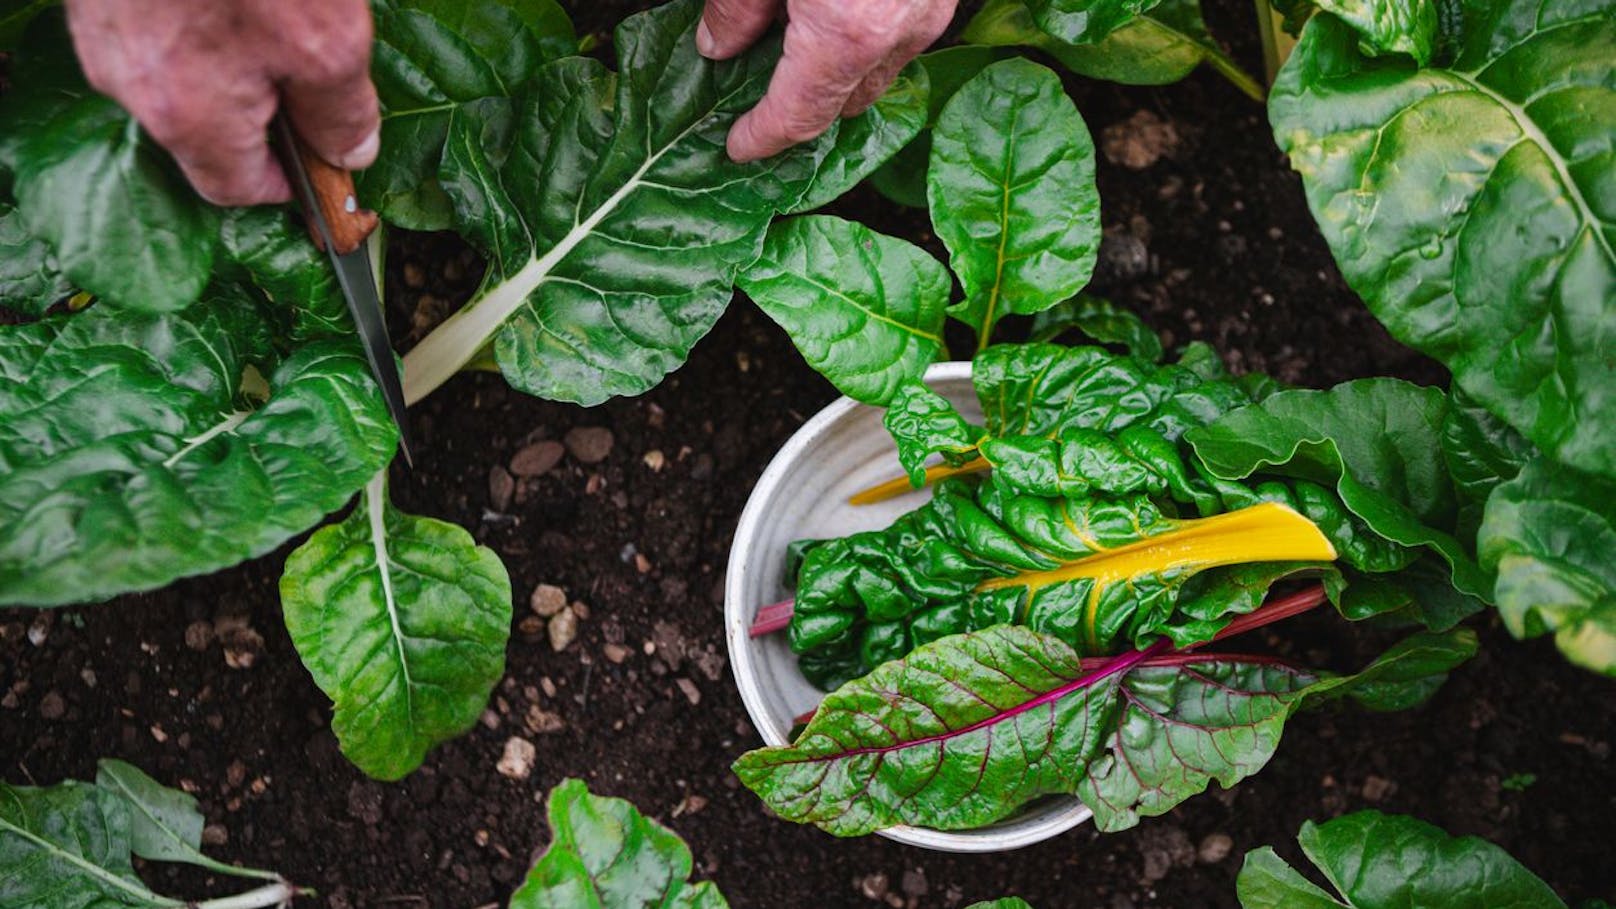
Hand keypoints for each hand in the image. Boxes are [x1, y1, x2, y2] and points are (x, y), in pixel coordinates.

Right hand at [64, 0, 378, 205]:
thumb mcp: (327, 41)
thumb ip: (341, 110)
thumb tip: (349, 154)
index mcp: (188, 116)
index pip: (233, 188)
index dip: (287, 183)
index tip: (324, 164)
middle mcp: (131, 82)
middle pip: (205, 130)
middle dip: (264, 114)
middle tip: (315, 72)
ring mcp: (105, 29)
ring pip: (181, 73)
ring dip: (236, 61)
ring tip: (282, 17)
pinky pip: (160, 28)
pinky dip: (205, 20)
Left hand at [697, 0, 955, 161]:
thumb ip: (736, 6)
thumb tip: (717, 45)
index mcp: (846, 33)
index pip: (798, 115)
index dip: (763, 137)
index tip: (738, 147)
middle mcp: (899, 31)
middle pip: (848, 101)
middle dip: (805, 109)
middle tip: (757, 96)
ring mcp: (933, 7)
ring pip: (883, 68)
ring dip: (843, 72)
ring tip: (798, 51)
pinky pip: (905, 31)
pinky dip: (872, 37)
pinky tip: (839, 11)